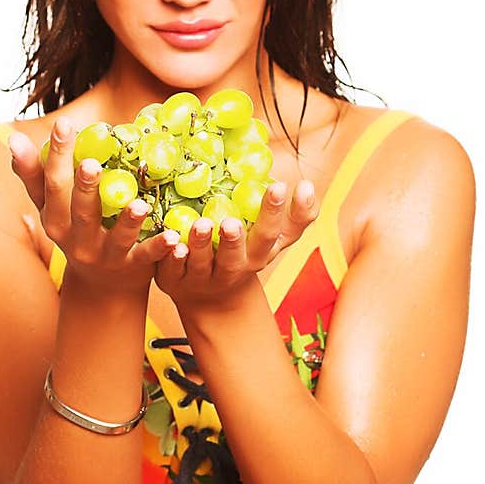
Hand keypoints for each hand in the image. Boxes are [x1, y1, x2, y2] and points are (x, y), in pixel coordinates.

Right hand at [8, 115, 179, 296]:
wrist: (101, 284)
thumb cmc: (76, 231)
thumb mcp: (52, 208)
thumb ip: (34, 174)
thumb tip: (12, 138)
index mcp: (55, 218)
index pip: (52, 184)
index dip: (56, 155)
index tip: (63, 124)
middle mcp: (76, 238)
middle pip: (80, 211)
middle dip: (85, 188)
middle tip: (91, 164)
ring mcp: (105, 255)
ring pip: (117, 238)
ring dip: (128, 221)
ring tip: (140, 204)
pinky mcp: (131, 267)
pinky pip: (146, 257)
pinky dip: (160, 248)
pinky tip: (174, 237)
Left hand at [153, 179, 318, 311]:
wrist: (211, 299)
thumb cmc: (246, 254)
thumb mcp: (272, 239)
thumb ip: (296, 216)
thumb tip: (310, 186)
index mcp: (260, 253)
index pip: (275, 234)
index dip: (279, 212)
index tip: (282, 185)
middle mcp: (235, 267)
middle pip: (236, 256)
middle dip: (235, 240)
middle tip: (232, 222)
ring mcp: (205, 277)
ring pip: (202, 262)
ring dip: (201, 244)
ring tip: (201, 224)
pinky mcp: (176, 280)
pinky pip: (174, 269)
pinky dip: (173, 257)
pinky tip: (174, 244)